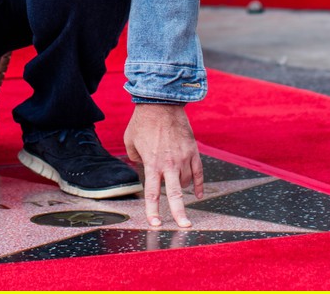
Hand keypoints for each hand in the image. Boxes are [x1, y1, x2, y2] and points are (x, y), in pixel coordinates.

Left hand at [124, 103, 203, 227]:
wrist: (161, 103)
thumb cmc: (143, 121)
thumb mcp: (130, 141)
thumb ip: (135, 158)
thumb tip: (142, 165)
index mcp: (152, 163)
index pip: (152, 193)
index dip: (153, 210)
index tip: (156, 223)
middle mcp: (169, 164)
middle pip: (175, 194)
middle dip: (179, 213)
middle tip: (184, 226)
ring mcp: (183, 158)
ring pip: (186, 182)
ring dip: (181, 189)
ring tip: (175, 186)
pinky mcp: (193, 151)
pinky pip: (199, 172)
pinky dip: (199, 184)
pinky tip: (198, 194)